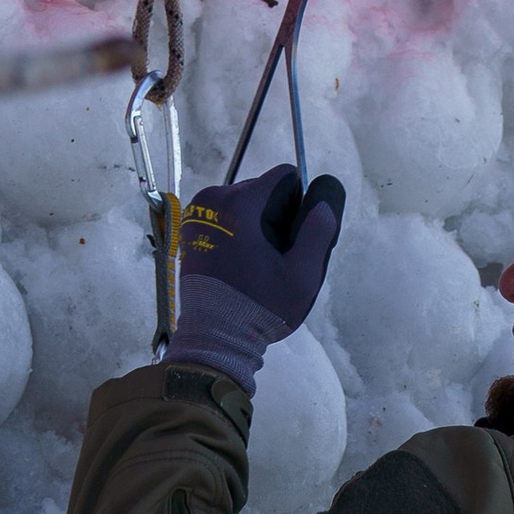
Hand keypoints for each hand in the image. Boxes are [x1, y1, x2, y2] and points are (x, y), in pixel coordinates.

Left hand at [170, 165, 344, 384]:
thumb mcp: (303, 276)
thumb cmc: (261, 308)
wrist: (214, 336)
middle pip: (262, 190)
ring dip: (254, 225)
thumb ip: (318, 233)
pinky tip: (236, 264)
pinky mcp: (189, 229)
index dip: (297, 205)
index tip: (290, 239)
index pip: (285, 177)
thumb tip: (324, 201)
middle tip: (271, 259)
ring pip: (243, 203)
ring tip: (253, 264)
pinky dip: (235, 233)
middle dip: (273, 216)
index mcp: (241, 203)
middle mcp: (214, 198)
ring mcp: (198, 213)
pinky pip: (224, 217)